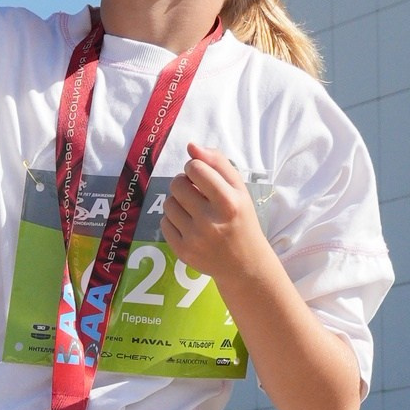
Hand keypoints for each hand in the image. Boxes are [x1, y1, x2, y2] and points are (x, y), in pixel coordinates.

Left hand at [160, 145, 266, 284]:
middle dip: (183, 182)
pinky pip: (164, 224)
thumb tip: (191, 146)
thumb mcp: (239, 189)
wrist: (244, 263)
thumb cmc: (241, 219)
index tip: (200, 175)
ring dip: (177, 201)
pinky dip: (173, 221)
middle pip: (177, 184)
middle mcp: (211, 221)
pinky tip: (189, 225)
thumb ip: (218, 162)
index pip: (196, 168)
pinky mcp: (183, 252)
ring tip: (193, 209)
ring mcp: (195, 238)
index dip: (194, 167)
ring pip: (168, 204)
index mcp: (228, 202)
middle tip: (195, 192)